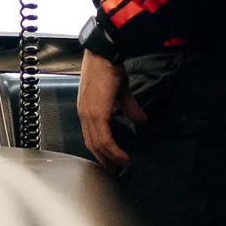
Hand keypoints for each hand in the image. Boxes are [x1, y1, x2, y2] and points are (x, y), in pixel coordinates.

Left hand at [78, 48, 144, 172]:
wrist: (105, 54)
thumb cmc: (110, 68)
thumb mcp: (120, 92)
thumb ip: (129, 107)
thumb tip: (141, 121)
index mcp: (87, 109)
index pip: (91, 136)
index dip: (100, 150)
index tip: (110, 161)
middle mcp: (84, 114)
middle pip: (92, 144)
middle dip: (104, 160)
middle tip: (115, 171)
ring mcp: (88, 114)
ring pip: (97, 144)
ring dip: (109, 158)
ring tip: (121, 167)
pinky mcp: (96, 113)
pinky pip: (104, 139)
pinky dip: (113, 150)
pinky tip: (122, 157)